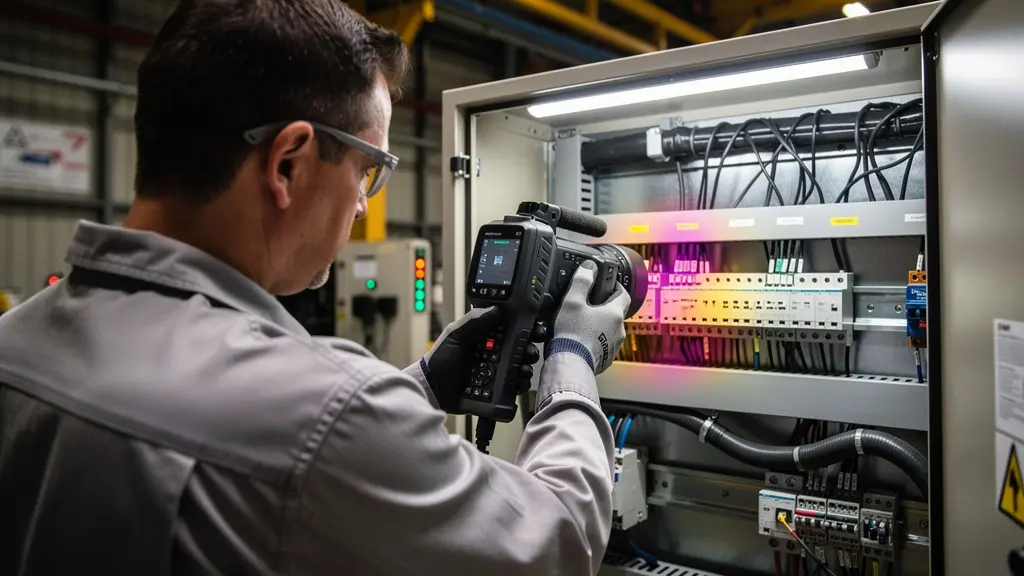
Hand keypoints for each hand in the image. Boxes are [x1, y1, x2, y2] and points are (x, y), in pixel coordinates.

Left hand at [420, 307, 540, 412]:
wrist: (433, 389)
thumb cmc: (440, 360)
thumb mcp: (456, 334)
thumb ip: (475, 320)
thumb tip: (498, 309)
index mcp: (486, 335)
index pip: (511, 327)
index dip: (525, 326)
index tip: (534, 326)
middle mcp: (495, 351)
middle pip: (521, 346)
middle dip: (530, 346)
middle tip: (529, 349)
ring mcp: (497, 370)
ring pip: (521, 365)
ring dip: (527, 364)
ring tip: (524, 366)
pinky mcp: (498, 388)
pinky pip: (515, 384)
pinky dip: (521, 382)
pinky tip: (519, 380)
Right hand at [545, 260, 628, 373]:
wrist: (570, 364)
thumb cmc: (571, 334)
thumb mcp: (572, 300)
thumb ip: (582, 281)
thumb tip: (589, 267)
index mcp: (614, 314)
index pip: (623, 294)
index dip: (616, 287)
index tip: (609, 285)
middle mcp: (619, 330)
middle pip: (615, 313)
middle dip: (604, 308)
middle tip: (588, 306)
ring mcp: (613, 346)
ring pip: (610, 331)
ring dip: (600, 326)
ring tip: (581, 325)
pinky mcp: (605, 359)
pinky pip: (603, 346)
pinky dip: (595, 342)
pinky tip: (581, 341)